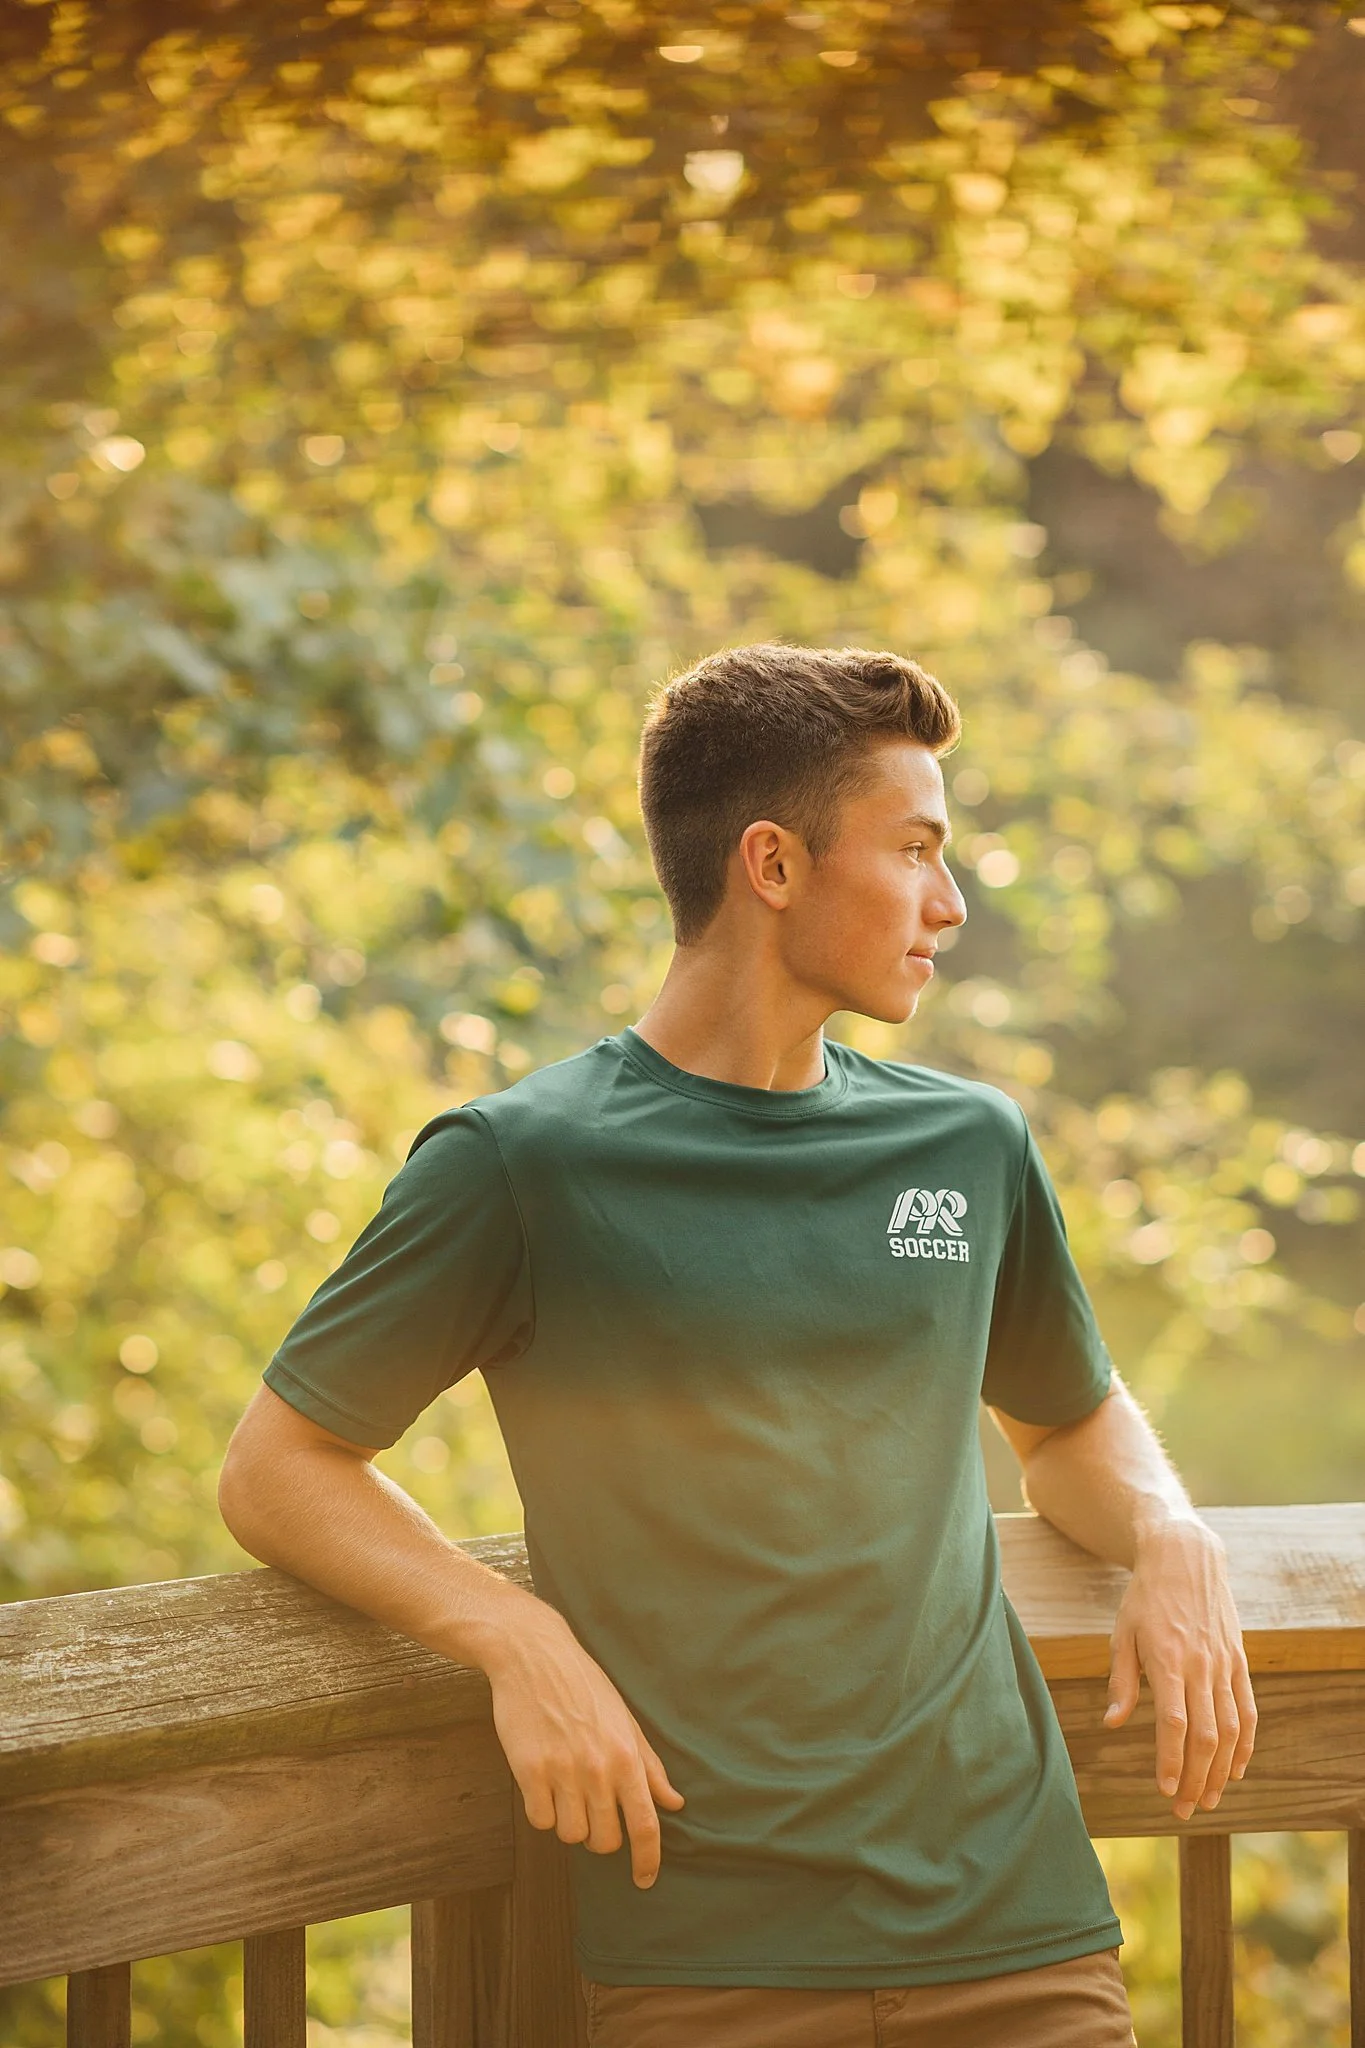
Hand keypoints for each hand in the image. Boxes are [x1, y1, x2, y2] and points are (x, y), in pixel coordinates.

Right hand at [481, 1596, 684, 1887]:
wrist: (534, 1655)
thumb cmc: (584, 1687)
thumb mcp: (625, 1721)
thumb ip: (649, 1767)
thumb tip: (673, 1803)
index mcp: (627, 1756)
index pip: (645, 1825)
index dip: (647, 1860)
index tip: (645, 1881)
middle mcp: (597, 1768)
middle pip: (605, 1841)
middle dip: (600, 1835)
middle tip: (591, 1808)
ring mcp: (562, 1771)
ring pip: (571, 1835)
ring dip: (569, 1823)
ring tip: (565, 1790)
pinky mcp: (529, 1770)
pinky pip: (540, 1821)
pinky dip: (543, 1812)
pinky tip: (543, 1784)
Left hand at [1102, 1516, 1256, 1820]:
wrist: (1185, 1557)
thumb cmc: (1145, 1598)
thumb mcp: (1122, 1633)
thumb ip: (1121, 1681)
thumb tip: (1113, 1724)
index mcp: (1167, 1660)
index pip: (1174, 1723)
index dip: (1171, 1760)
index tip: (1165, 1790)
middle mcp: (1200, 1665)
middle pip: (1205, 1735)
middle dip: (1195, 1778)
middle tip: (1183, 1810)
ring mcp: (1224, 1664)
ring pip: (1230, 1729)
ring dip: (1220, 1770)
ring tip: (1208, 1799)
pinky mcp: (1239, 1661)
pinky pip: (1247, 1710)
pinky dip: (1245, 1744)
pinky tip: (1236, 1769)